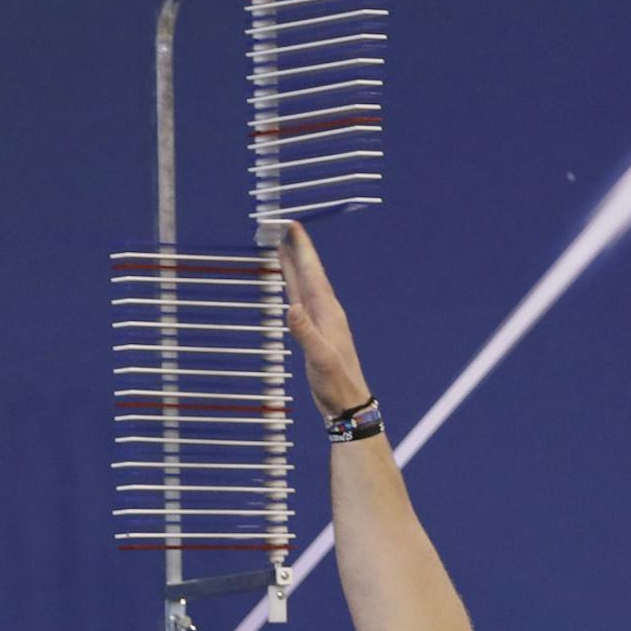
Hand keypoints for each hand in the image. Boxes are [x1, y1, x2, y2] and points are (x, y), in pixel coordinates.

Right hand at [277, 221, 373, 419]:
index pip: (313, 273)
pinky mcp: (314, 332)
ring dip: (293, 266)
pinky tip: (289, 284)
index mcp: (328, 312)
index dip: (303, 249)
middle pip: (309, 273)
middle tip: (283, 227)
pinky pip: (301, 301)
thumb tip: (292, 308)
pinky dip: (293, 288)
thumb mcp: (320, 359)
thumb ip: (306, 334)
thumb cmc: (336, 383)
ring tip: (282, 247)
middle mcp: (325, 311)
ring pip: (304, 285)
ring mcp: (320, 321)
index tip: (293, 226)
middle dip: (297, 249)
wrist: (347, 403)